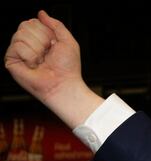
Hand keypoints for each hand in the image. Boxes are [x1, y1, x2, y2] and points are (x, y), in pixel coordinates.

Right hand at [4, 11, 100, 127]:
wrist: (63, 85)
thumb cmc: (67, 68)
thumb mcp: (68, 41)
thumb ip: (56, 24)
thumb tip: (42, 13)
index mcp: (40, 38)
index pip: (34, 21)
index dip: (46, 32)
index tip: (54, 45)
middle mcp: (28, 43)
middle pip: (26, 25)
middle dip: (42, 39)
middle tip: (48, 54)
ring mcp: (18, 51)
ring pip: (21, 34)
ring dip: (37, 49)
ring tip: (41, 61)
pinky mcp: (11, 60)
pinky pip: (17, 46)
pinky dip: (29, 56)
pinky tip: (33, 65)